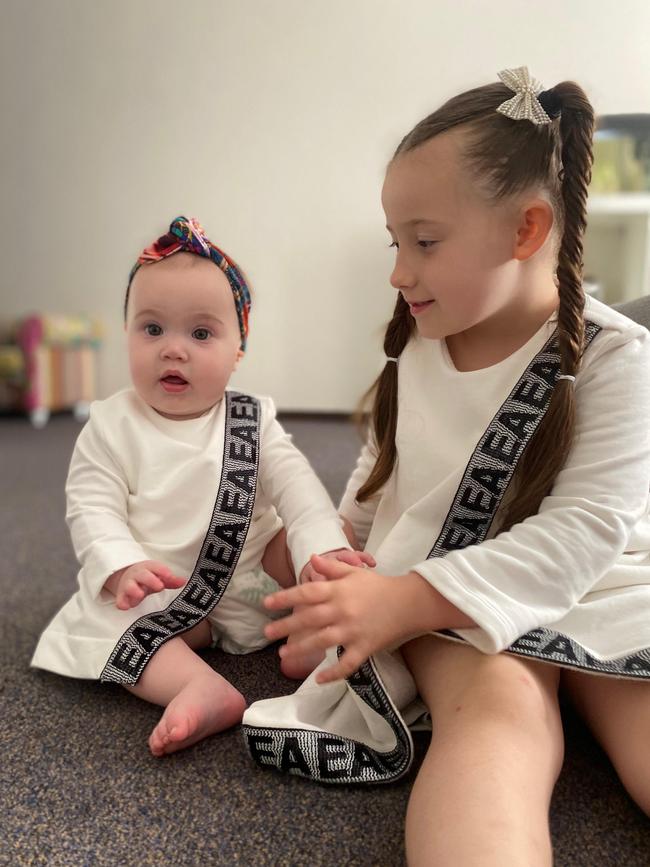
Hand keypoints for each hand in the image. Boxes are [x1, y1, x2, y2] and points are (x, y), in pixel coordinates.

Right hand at [104, 560, 185, 609]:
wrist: (127, 577)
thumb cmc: (148, 578)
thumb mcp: (159, 577)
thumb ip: (171, 580)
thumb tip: (183, 581)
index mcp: (149, 568)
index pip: (156, 567)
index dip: (163, 571)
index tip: (169, 576)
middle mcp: (138, 575)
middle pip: (143, 575)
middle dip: (150, 580)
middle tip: (159, 586)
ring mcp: (129, 585)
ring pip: (130, 586)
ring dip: (134, 590)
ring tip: (140, 594)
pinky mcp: (122, 596)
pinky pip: (120, 599)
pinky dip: (122, 602)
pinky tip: (126, 606)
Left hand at [265, 554, 448, 682]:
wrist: (409, 603)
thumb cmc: (379, 586)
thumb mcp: (355, 572)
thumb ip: (332, 568)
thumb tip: (311, 559)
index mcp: (339, 590)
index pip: (307, 593)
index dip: (286, 597)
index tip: (267, 603)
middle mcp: (343, 610)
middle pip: (309, 618)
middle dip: (286, 626)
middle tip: (266, 633)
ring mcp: (353, 630)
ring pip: (322, 641)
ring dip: (301, 648)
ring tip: (283, 655)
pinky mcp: (365, 647)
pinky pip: (347, 663)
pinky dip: (333, 673)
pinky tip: (318, 679)